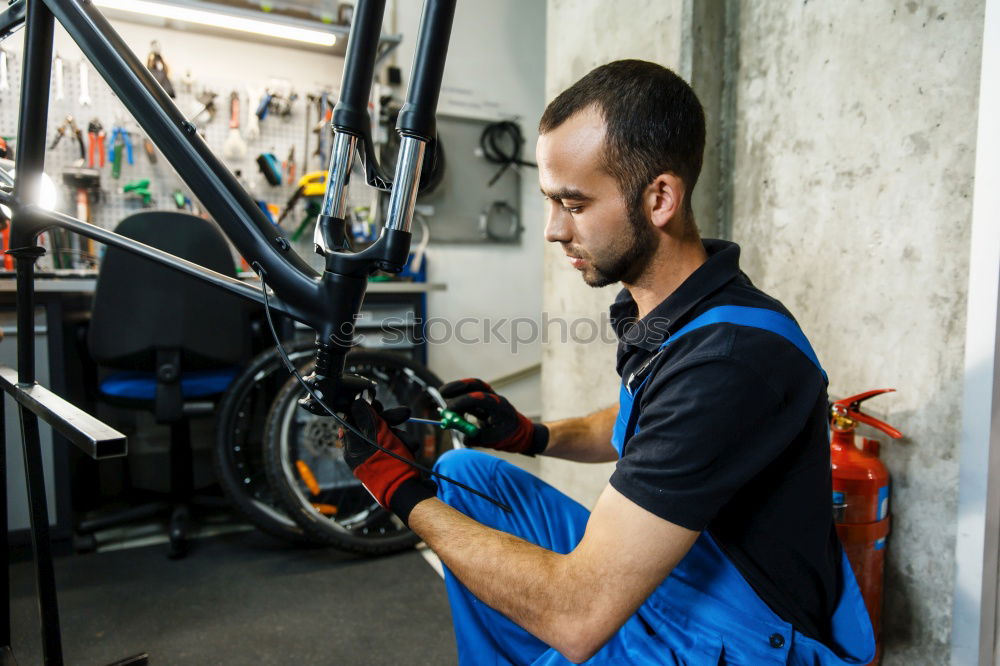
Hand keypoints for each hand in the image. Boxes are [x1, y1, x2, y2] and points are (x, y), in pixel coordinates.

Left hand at [343, 399, 435, 523]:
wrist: (407, 492)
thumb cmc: (389, 466)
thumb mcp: (377, 437)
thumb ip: (366, 418)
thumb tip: (355, 402)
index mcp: (353, 446)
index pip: (355, 421)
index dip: (367, 410)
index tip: (378, 403)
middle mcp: (364, 451)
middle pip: (374, 426)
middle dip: (391, 420)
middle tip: (404, 414)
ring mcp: (378, 456)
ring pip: (389, 434)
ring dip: (402, 435)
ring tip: (410, 443)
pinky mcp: (392, 460)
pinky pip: (397, 445)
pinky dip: (406, 445)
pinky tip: (411, 449)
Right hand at [440, 378, 547, 454]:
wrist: (521, 435)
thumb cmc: (510, 437)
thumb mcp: (493, 440)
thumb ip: (477, 438)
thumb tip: (463, 436)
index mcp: (499, 406)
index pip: (479, 398)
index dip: (462, 402)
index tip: (449, 409)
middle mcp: (494, 398)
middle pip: (475, 385)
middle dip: (457, 386)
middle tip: (441, 392)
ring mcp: (490, 399)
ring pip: (472, 389)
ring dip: (457, 394)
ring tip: (445, 405)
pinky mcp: (484, 404)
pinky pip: (471, 399)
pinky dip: (461, 404)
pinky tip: (453, 413)